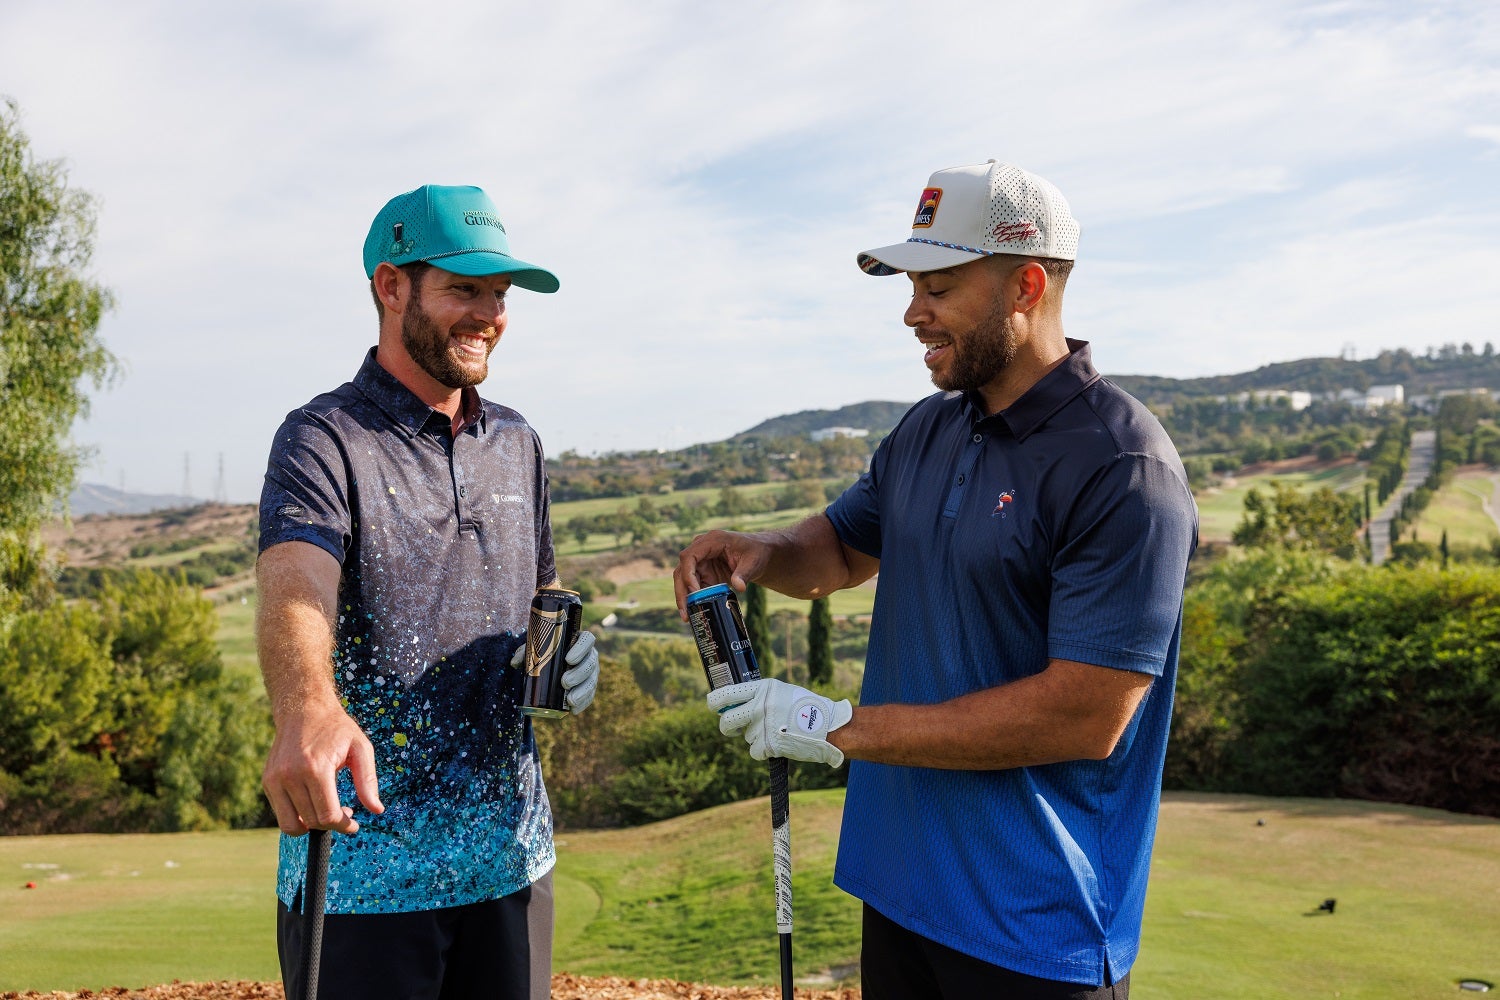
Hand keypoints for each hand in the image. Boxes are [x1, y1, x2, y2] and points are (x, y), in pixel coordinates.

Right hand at [262, 698, 383, 836]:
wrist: (303, 709)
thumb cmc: (336, 728)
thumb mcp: (361, 748)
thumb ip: (368, 781)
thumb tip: (377, 810)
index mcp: (315, 768)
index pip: (328, 815)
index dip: (344, 826)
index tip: (354, 824)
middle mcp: (290, 776)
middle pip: (312, 822)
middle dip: (332, 824)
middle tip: (345, 812)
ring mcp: (275, 780)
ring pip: (291, 825)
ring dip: (312, 826)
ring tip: (327, 811)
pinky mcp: (267, 782)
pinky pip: (281, 814)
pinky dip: (298, 817)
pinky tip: (313, 803)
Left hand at [510, 630, 599, 711]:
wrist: (550, 666)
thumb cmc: (544, 653)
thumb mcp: (534, 650)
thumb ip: (525, 653)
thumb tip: (515, 663)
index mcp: (578, 641)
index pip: (587, 639)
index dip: (581, 648)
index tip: (568, 659)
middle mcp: (589, 655)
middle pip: (590, 663)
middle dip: (579, 674)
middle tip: (564, 682)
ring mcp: (590, 672)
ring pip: (592, 681)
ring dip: (583, 691)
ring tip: (570, 700)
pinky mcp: (589, 687)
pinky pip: (590, 696)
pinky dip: (583, 703)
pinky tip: (574, 710)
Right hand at [673, 530, 772, 618]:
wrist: (758, 553)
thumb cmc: (756, 553)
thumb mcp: (753, 562)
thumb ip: (744, 574)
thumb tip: (739, 588)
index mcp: (712, 540)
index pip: (689, 556)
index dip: (688, 574)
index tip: (695, 592)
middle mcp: (701, 549)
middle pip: (682, 569)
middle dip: (681, 591)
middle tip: (685, 612)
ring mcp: (700, 561)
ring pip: (683, 579)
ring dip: (684, 597)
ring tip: (687, 616)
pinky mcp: (703, 572)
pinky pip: (693, 585)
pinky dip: (693, 598)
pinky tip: (694, 612)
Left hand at [707, 678, 852, 766]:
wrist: (828, 726)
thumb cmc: (805, 708)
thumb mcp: (782, 692)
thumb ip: (760, 697)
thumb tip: (735, 705)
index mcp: (763, 689)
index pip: (727, 693)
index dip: (714, 701)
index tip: (712, 705)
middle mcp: (760, 705)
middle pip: (727, 720)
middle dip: (726, 727)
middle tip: (730, 729)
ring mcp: (763, 725)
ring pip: (745, 737)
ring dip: (756, 738)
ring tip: (778, 732)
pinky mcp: (769, 744)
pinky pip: (754, 751)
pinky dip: (763, 752)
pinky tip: (778, 744)